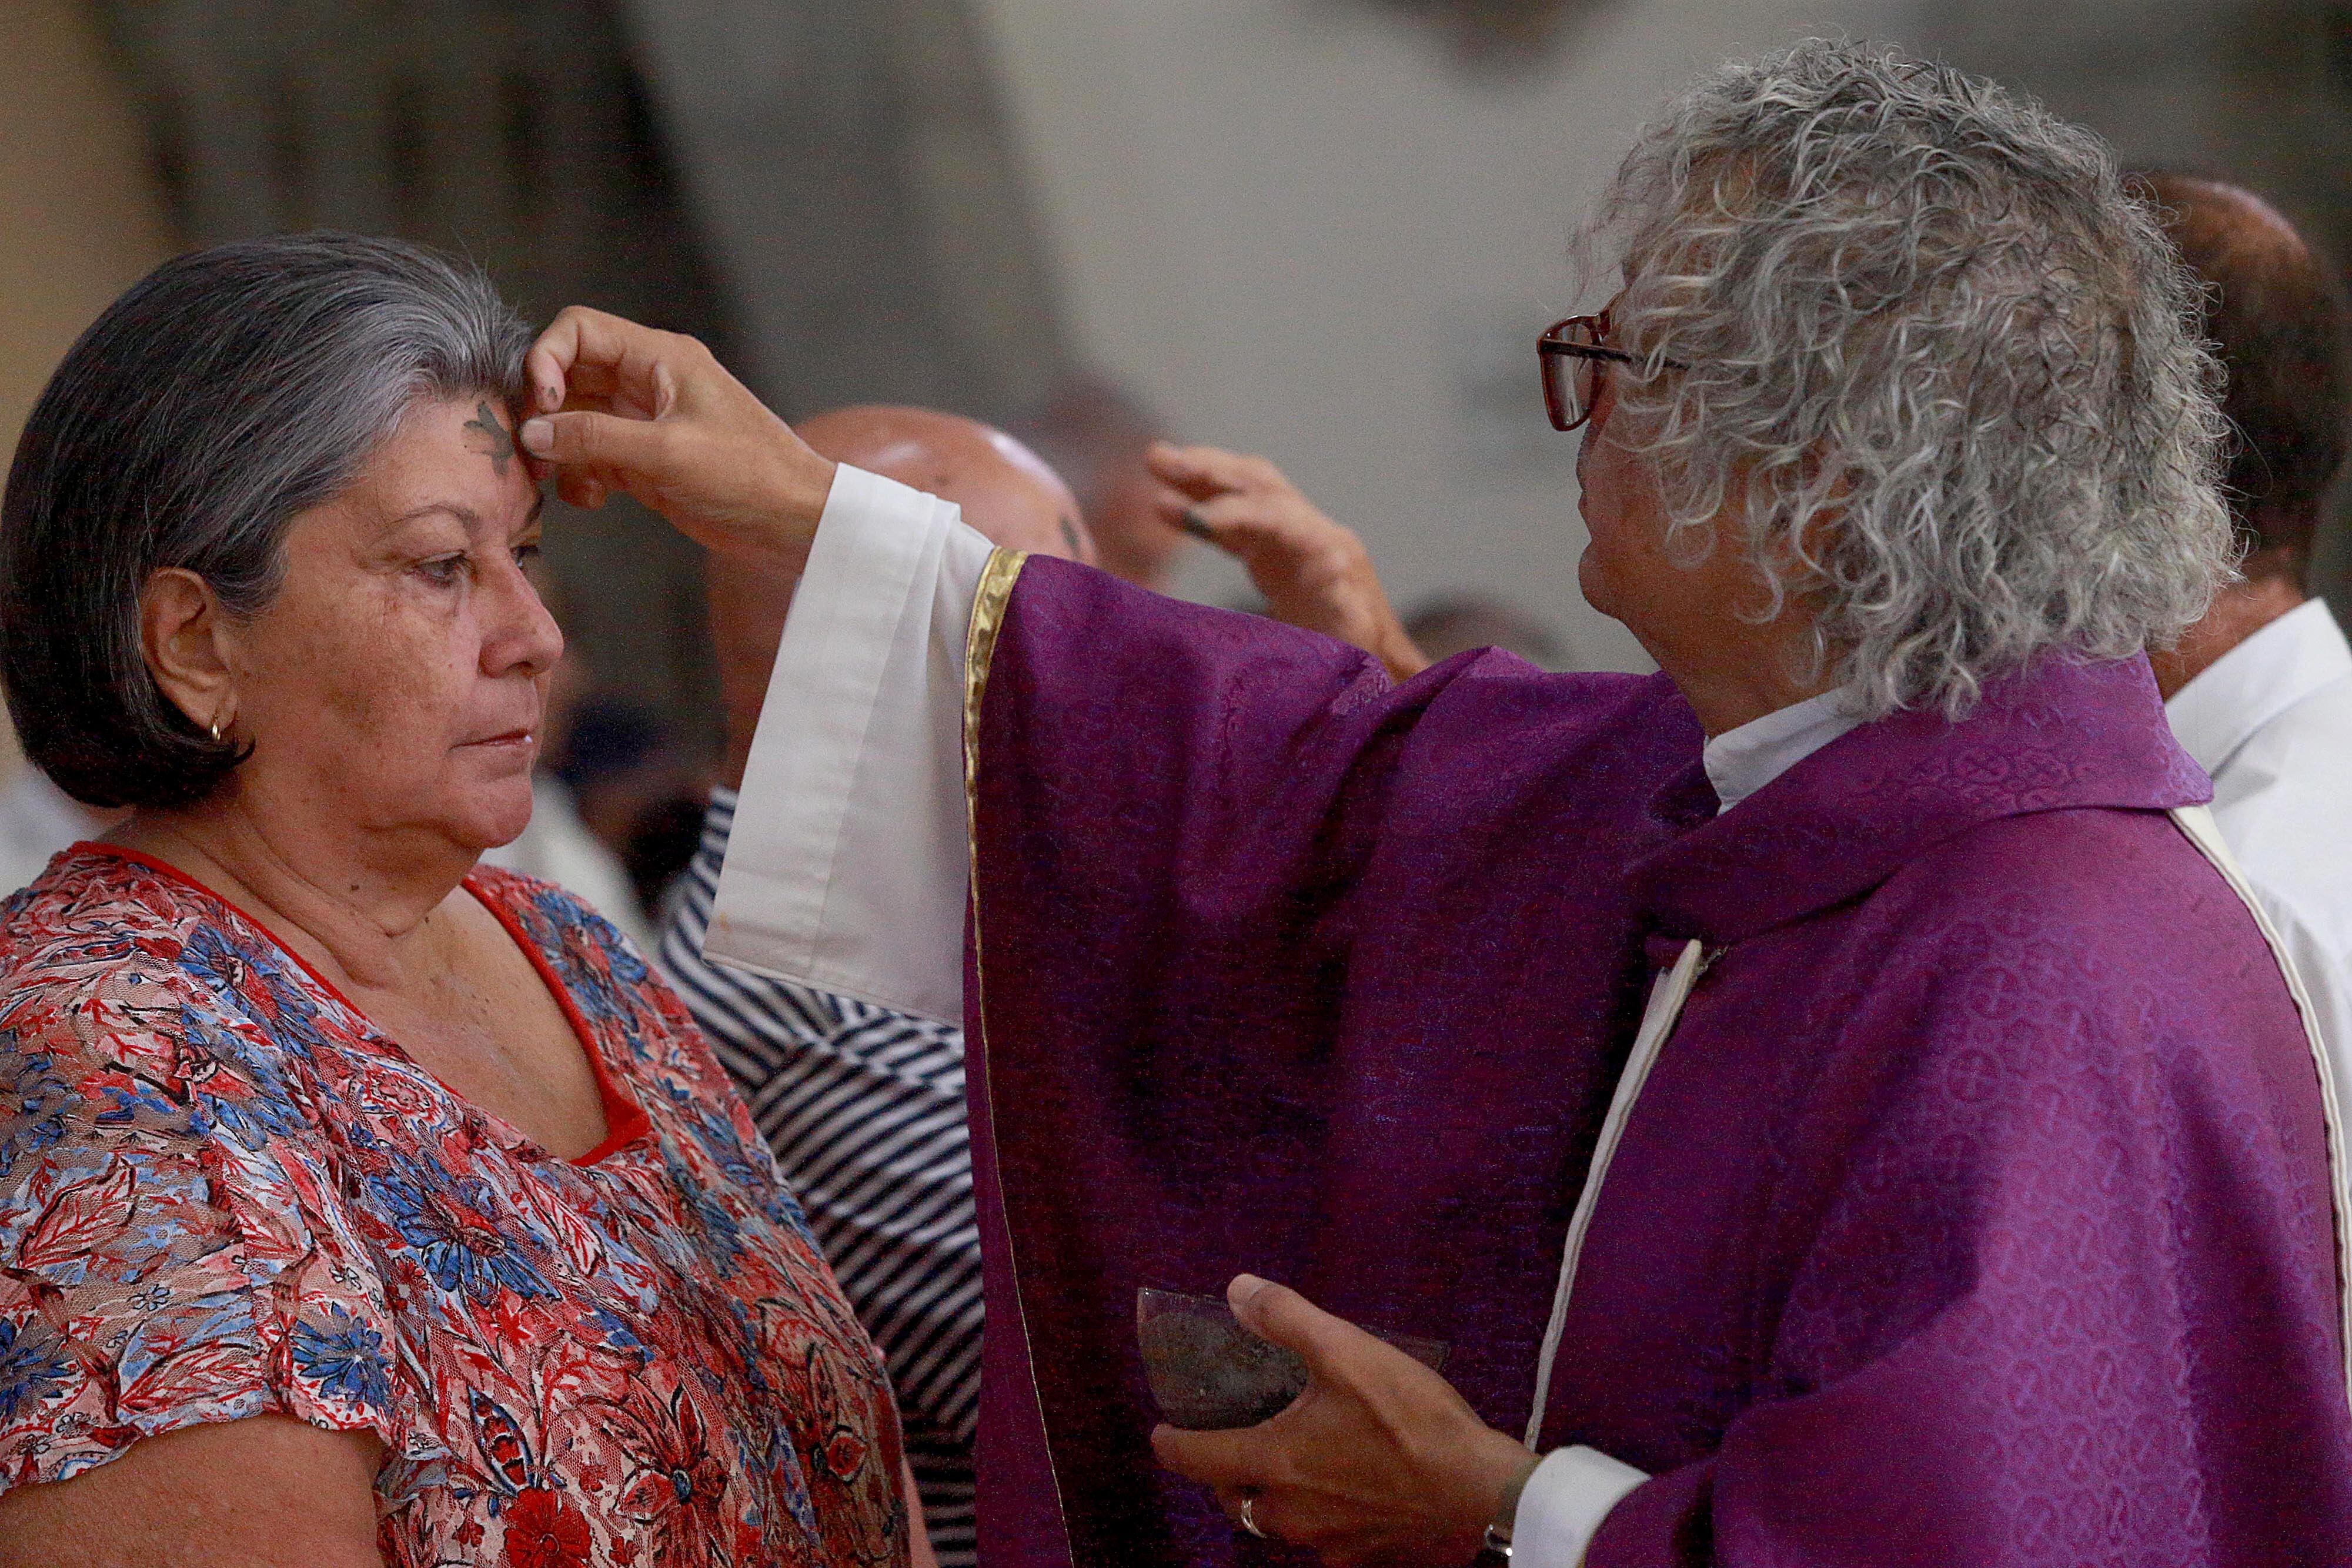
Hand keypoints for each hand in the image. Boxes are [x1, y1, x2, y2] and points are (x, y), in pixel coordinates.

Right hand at [519, 306, 836, 573]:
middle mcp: (650, 383)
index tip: (543, 406)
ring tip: (551, 479)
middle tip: (531, 448)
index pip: (580, 330)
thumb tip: (533, 432)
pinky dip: (581, 476)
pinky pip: (594, 457)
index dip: (547, 359)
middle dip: (544, 410)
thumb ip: (595, 439)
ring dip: (557, 448)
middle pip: (570, 375)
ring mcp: (647, 423)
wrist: (797, 523)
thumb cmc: (751, 475)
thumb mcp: (668, 452)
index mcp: (661, 358)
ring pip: (577, 420)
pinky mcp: (647, 463)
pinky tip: (592, 499)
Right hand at [1147, 444, 1428, 680]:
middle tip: (1158, 459)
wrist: (1381, 672)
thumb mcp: (1354, 641)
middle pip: (1261, 486)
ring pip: (1248, 492)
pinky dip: (1203, 510)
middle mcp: (1317, 533)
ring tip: (1156, 461)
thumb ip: (1342, 605)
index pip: (1276, 516)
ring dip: (1203, 475)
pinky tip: (1164, 506)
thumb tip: (1330, 564)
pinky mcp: (1280, 555)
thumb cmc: (1364, 663)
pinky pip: (1239, 521)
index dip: (1232, 513)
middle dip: (1209, 470)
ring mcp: (1298, 539)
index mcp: (1331, 552)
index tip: (1190, 519)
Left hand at [1151, 1275, 1535, 1566]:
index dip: (1171, 1444)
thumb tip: (1238, 1290)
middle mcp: (1291, 1514)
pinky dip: (1321, 1518)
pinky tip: (1347, 1494)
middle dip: (1224, 1478)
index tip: (1162, 1433)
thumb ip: (1288, 1319)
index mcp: (1275, 1463)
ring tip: (1290, 1468)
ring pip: (1278, 1526)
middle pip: (1233, 1503)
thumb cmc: (1413, 1422)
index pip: (1196, 1460)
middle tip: (1232, 1447)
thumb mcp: (1349, 1352)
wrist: (1482, 1496)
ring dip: (1271, 1500)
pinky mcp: (1366, 1560)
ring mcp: (1328, 1545)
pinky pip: (1325, 1543)